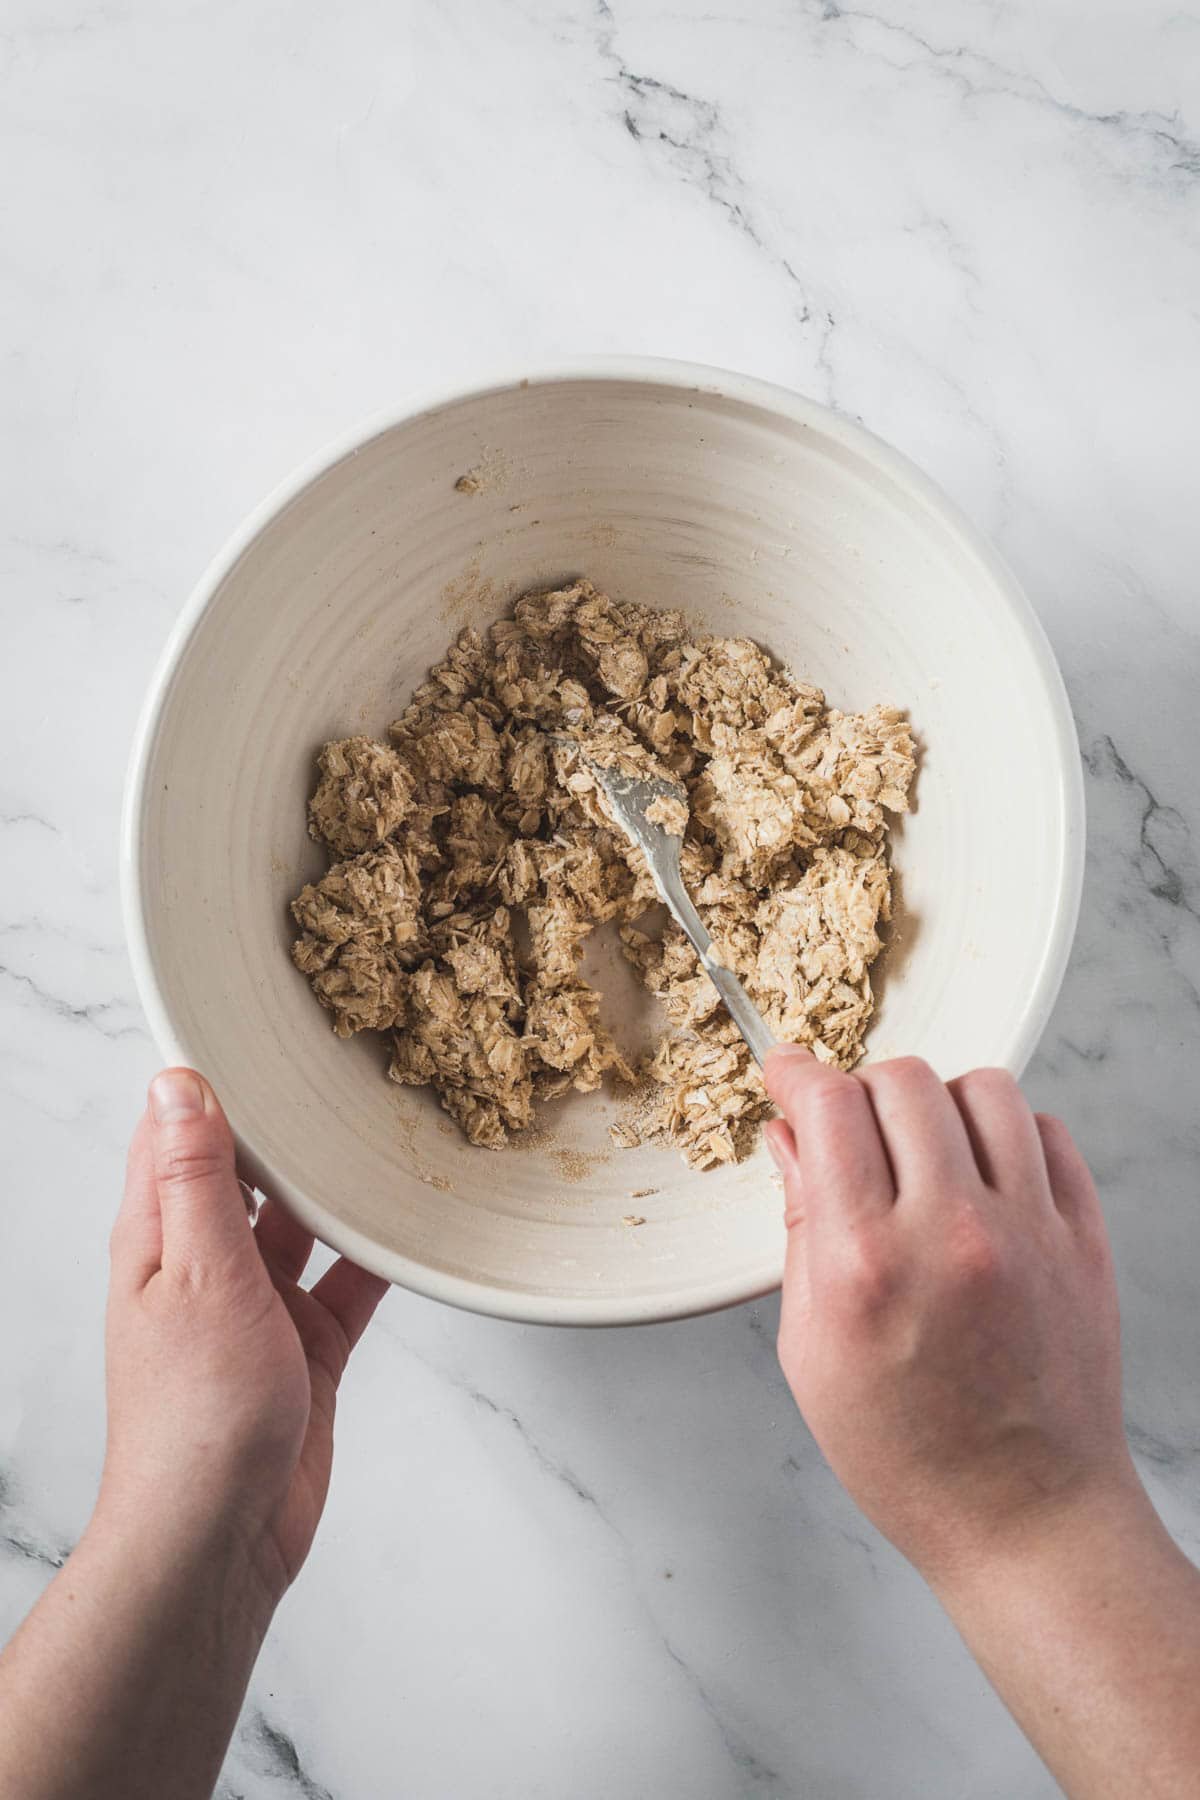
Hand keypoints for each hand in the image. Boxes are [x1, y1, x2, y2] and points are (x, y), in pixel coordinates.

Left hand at [100, 1068, 387, 1623]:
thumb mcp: (198, 1271)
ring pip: (301, 1224)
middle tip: (336, 1071)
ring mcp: (256, 1307)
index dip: (208, 1083)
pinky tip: (409, 1225)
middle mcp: (203, 1265)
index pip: (174, 1136)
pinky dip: (374, 1254)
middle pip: (245, 1174)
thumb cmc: (194, 1416)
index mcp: (159, 1238)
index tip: (254, 1030)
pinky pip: (347, 1283)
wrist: (221, 1534)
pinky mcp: (304, 1347)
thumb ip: (197, 1178)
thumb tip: (176, 1084)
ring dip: (333, 1188)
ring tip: (380, 1131)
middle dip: (283, 1129)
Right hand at [764, 1047, 1138, 1586]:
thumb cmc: (910, 1454)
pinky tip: (983, 1174)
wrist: (1025, 1517)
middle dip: (862, 1090)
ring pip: (984, 1089)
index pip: (830, 1107)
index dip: (797, 1073)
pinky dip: (1009, 1134)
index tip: (787, 1073)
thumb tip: (790, 1142)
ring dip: (939, 1103)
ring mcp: (1029, 1232)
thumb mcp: (811, 1350)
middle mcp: (951, 1233)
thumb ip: (801, 1229)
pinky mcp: (1083, 1241)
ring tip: (923, 1149)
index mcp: (867, 1264)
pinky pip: (1050, 1132)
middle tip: (851, 1128)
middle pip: (904, 1080)